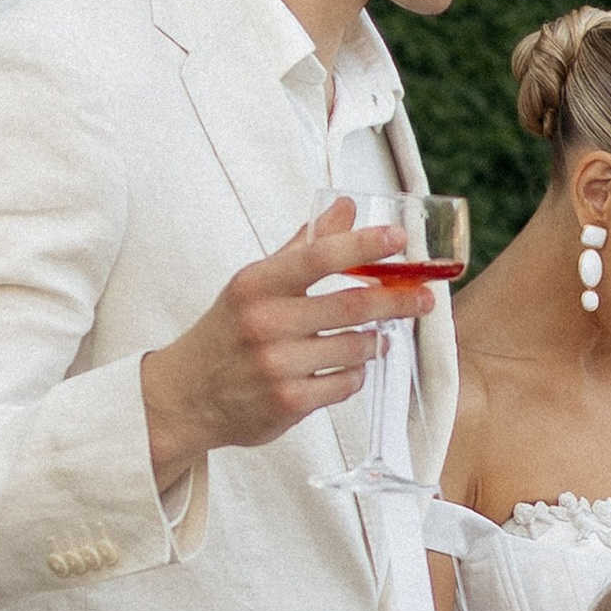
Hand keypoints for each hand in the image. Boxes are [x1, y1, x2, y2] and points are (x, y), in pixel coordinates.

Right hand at [141, 201, 408, 496]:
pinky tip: (344, 369)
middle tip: (425, 297)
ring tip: (372, 338)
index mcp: (256, 284)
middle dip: (397, 300)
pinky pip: (346, 384)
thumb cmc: (228, 333)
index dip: (364, 244)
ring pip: (356, 349)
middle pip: (351, 306)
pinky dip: (354, 374)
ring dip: (373, 343)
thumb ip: (303, 247)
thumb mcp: (255, 284)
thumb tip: (345, 207)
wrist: (185, 396)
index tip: (399, 236)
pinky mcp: (288, 403)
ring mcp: (277, 366)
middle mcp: (265, 323)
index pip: (319, 256)